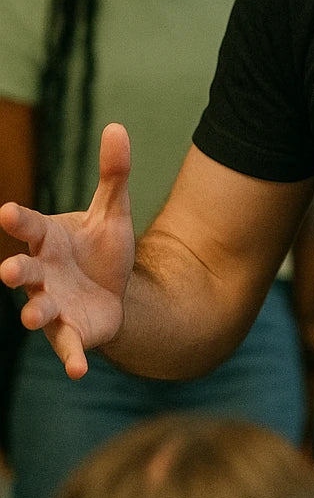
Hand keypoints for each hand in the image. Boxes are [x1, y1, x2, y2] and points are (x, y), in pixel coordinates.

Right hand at [0, 123, 134, 379]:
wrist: (114, 291)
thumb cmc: (101, 248)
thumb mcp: (113, 211)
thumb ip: (114, 174)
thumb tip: (119, 126)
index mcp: (48, 239)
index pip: (29, 226)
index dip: (18, 220)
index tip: (6, 211)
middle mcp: (42, 273)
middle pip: (23, 270)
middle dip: (14, 270)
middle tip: (7, 270)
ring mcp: (52, 304)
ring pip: (37, 309)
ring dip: (34, 313)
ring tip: (32, 316)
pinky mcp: (71, 332)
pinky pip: (68, 346)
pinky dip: (71, 359)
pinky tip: (78, 372)